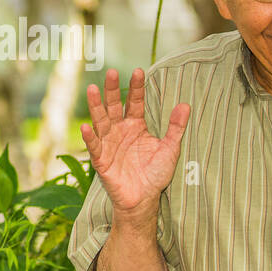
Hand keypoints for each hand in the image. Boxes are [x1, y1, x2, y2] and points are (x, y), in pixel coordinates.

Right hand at [80, 68, 189, 217]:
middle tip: (112, 72)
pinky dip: (90, 137)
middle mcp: (120, 131)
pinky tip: (86, 126)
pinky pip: (94, 146)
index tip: (139, 71)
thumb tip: (185, 104)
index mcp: (136, 126)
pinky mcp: (101, 160)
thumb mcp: (170, 149)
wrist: (145, 199)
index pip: (135, 102)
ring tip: (92, 89)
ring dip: (96, 106)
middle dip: (112, 90)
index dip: (137, 88)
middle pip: (114, 106)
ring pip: (101, 121)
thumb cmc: (156, 174)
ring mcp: (109, 144)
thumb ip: (176, 128)